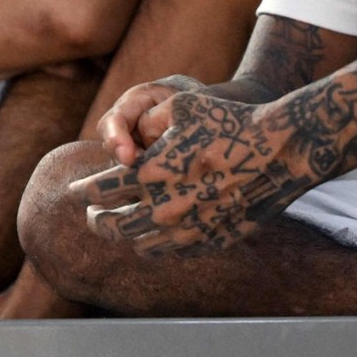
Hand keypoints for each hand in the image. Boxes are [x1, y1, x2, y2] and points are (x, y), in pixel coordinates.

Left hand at [80, 90, 316, 256]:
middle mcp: (162, 207)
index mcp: (149, 173)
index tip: (77, 191)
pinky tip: (159, 234)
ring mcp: (187, 229)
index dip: (83, 191)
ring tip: (124, 226)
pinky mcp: (210, 241)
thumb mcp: (184, 105)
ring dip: (127, 235)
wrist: (279, 152)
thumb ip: (151, 117)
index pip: (100, 191)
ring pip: (141, 244)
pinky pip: (173, 251)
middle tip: (93, 214)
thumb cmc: (232, 122)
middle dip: (97, 219)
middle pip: (113, 226)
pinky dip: (159, 244)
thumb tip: (135, 130)